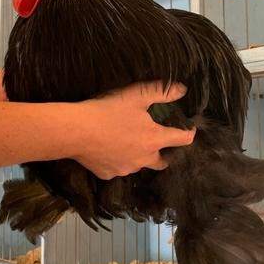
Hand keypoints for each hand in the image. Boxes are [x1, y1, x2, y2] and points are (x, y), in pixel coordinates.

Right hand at [71, 81, 196, 178]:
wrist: (75, 131)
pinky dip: (117, 161)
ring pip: (138, 165)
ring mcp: (125, 169)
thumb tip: (182, 89)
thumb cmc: (107, 111)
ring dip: (138, 156)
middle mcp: (144, 159)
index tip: (187, 129)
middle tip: (157, 142)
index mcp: (155, 139)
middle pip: (163, 162)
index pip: (183, 139)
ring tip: (127, 143)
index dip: (188, 133)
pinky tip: (108, 150)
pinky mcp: (108, 174)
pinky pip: (117, 168)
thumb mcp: (136, 95)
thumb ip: (162, 92)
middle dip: (164, 154)